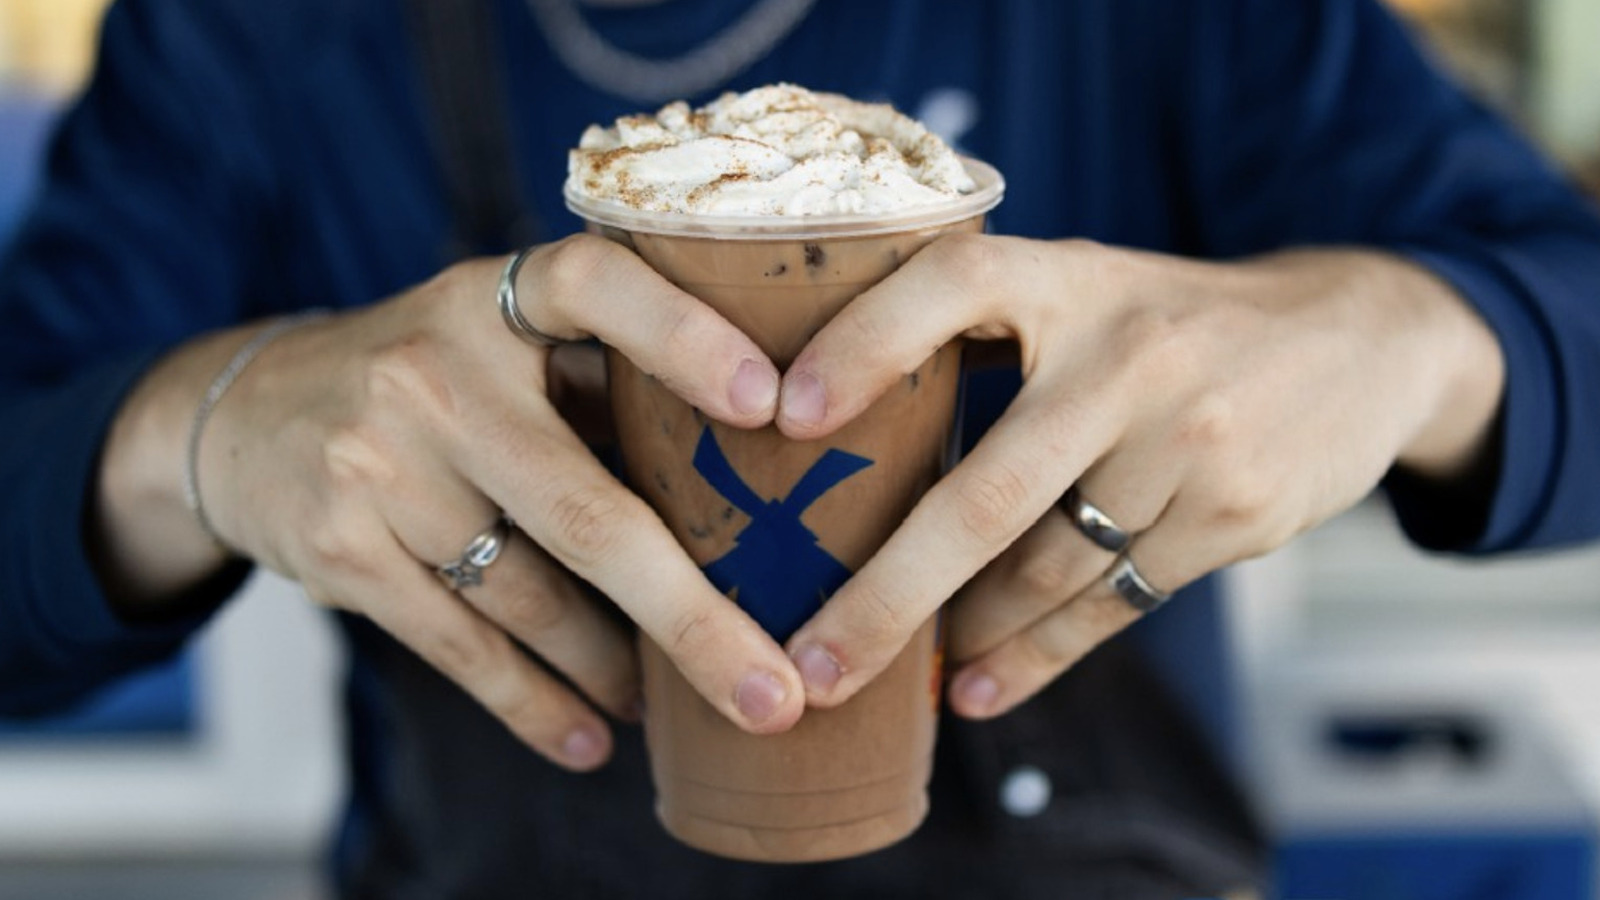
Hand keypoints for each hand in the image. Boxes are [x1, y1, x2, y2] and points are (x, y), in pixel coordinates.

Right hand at [98, 235, 805, 770]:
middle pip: (586, 513)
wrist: (244, 414)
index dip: (683, 336)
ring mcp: (377, 463)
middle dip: (691, 620)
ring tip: (685, 709)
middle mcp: (434, 372)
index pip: (596, 286)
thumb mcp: (505, 341)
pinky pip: (460, 645)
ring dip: (617, 669)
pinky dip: (534, 703)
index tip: (769, 405)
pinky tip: (590, 739)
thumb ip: (606, 380)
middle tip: (771, 694)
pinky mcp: (337, 547)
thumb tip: (759, 474)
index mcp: (496, 301)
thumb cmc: (433, 376)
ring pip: (530, 596)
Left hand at [774, 235, 1503, 716]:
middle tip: (811, 662)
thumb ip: (981, 332)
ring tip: (894, 675)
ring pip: (1045, 570)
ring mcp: (1189, 441)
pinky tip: (979, 687)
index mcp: (1071, 279)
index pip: (952, 287)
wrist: (1360, 340)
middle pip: (986, 495)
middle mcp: (1127, 357)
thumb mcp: (1086, 290)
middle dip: (887, 595)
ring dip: (962, 633)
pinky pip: (1111, 604)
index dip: (863, 345)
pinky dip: (1036, 655)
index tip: (783, 418)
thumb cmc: (1170, 323)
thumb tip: (828, 424)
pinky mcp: (1233, 516)